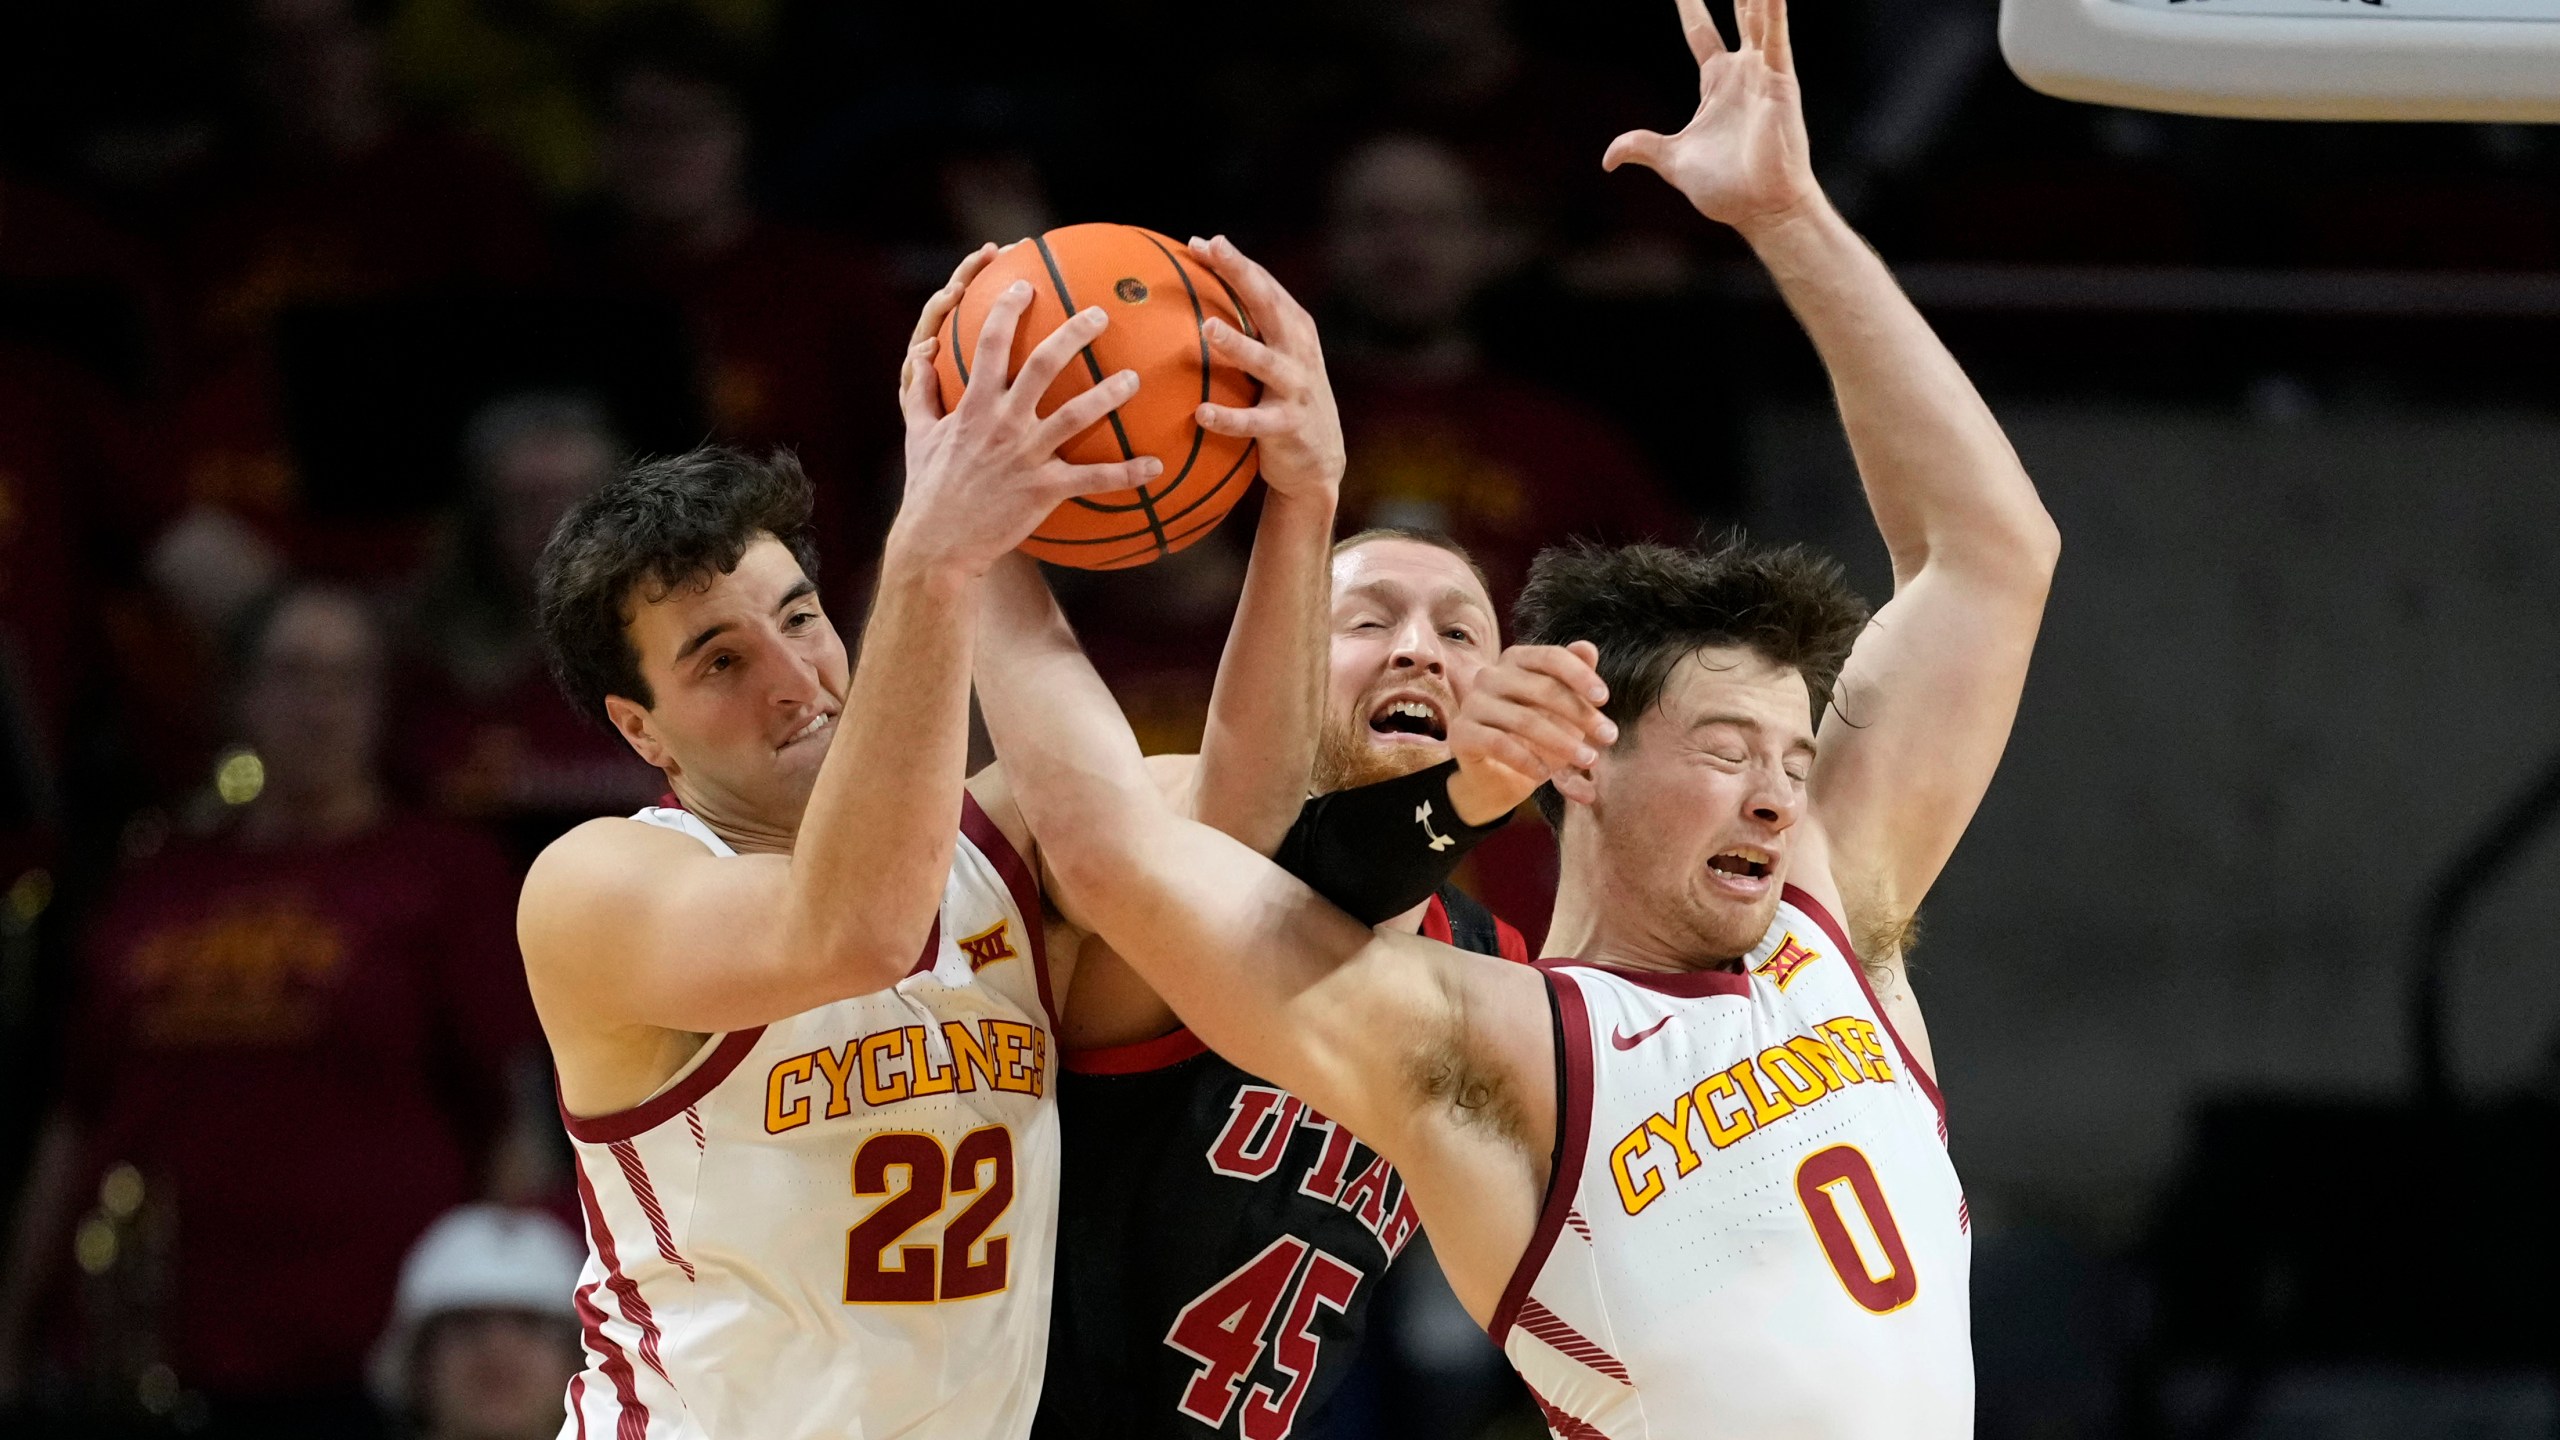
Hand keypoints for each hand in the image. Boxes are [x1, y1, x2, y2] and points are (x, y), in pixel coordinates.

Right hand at [893, 245, 1162, 577]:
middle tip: (1100, 313)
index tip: (1025, 285)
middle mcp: (1003, 422)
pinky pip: (1093, 479)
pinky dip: (1127, 473)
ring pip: (1077, 415)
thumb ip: (920, 391)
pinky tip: (1156, 467)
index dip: (1008, 308)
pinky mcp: (1045, 490)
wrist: (938, 543)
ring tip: (1135, 377)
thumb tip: (919, 351)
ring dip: (1110, 393)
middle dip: (1074, 332)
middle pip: (1044, 365)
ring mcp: (1026, 456)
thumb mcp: (918, 434)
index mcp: (974, 404)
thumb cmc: (929, 487)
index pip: (991, 343)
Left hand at [1184, 235, 1344, 506]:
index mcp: (1294, 329)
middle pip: (1270, 306)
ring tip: (1208, 328)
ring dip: (1238, 344)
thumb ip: (1244, 332)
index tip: (1202, 243)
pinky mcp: (1290, 426)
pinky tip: (1201, 413)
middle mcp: (1299, 352)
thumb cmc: (1282, 401)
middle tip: (1215, 251)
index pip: (1264, 286)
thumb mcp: (1272, 360)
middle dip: (1242, 275)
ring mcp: (1297, 388)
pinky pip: (1255, 422)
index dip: (1236, 263)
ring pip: (1266, 362)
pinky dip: (1230, 418)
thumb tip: (1185, 304)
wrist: (1320, 462)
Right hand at [1444, 642, 1615, 825]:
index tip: (1604, 699)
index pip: (1551, 658)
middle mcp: (1490, 676)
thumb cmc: (1537, 736)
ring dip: (1562, 742)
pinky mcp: (1461, 733)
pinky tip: (1546, 775)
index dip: (1580, 676)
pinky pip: (1499, 744)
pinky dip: (1527, 760)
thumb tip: (1587, 647)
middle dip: (1580, 714)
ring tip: (1588, 759)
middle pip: (1541, 688)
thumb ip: (1575, 678)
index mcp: (1516, 659)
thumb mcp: (1563, 709)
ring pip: (1524, 719)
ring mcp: (1473, 703)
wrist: (1499, 777)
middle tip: (1609, 737)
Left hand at [1602, 0, 1822, 239]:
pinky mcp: (1780, 81)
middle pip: (1737, 12)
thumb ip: (1643, 147)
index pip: (1700, 31)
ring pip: (1759, 14)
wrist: (1761, 209)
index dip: (1690, 5)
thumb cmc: (1727, 189)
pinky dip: (1774, 10)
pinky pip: (1777, 36)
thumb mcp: (1673, 162)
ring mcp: (1763, 73)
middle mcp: (1742, 71)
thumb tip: (1609, 159)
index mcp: (1716, 83)